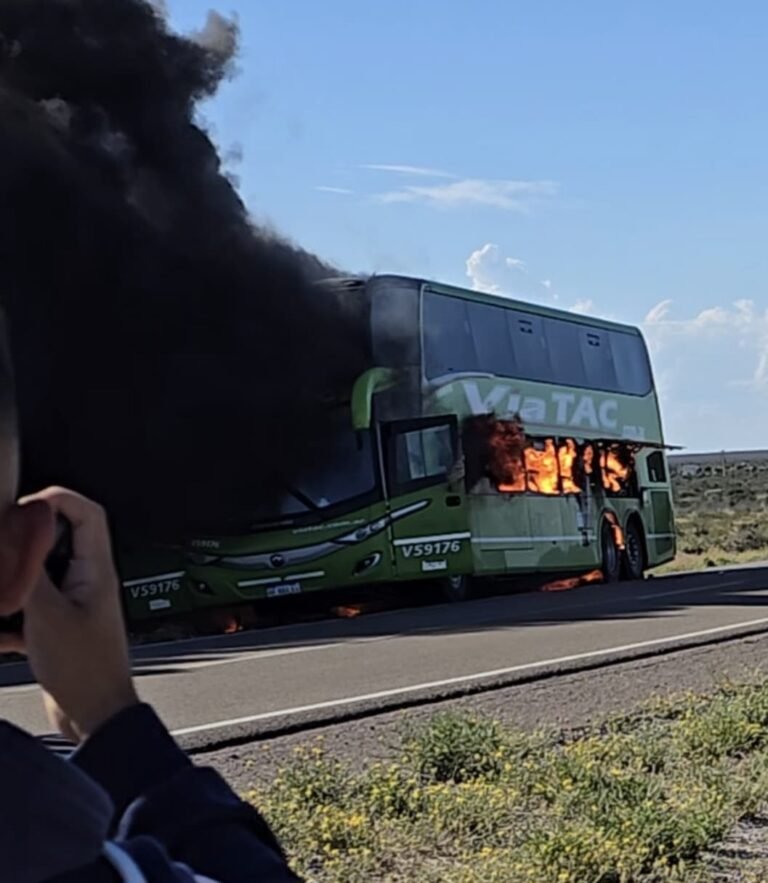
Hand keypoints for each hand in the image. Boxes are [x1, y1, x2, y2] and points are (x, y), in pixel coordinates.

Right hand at [1, 487, 137, 741]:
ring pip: (38, 576)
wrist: (96, 717)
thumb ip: (28, 575)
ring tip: (1, 591)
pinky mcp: (59, 629)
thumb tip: (12, 541)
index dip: (57, 499)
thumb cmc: (85, 672)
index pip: (88, 514)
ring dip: (13, 581)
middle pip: (58, 541)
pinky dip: (8, 618)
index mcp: (96, 571)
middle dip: (24, 540)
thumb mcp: (47, 616)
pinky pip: (28, 610)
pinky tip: (1, 633)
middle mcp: (88, 582)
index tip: (22, 505)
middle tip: (0, 547)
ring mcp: (74, 605)